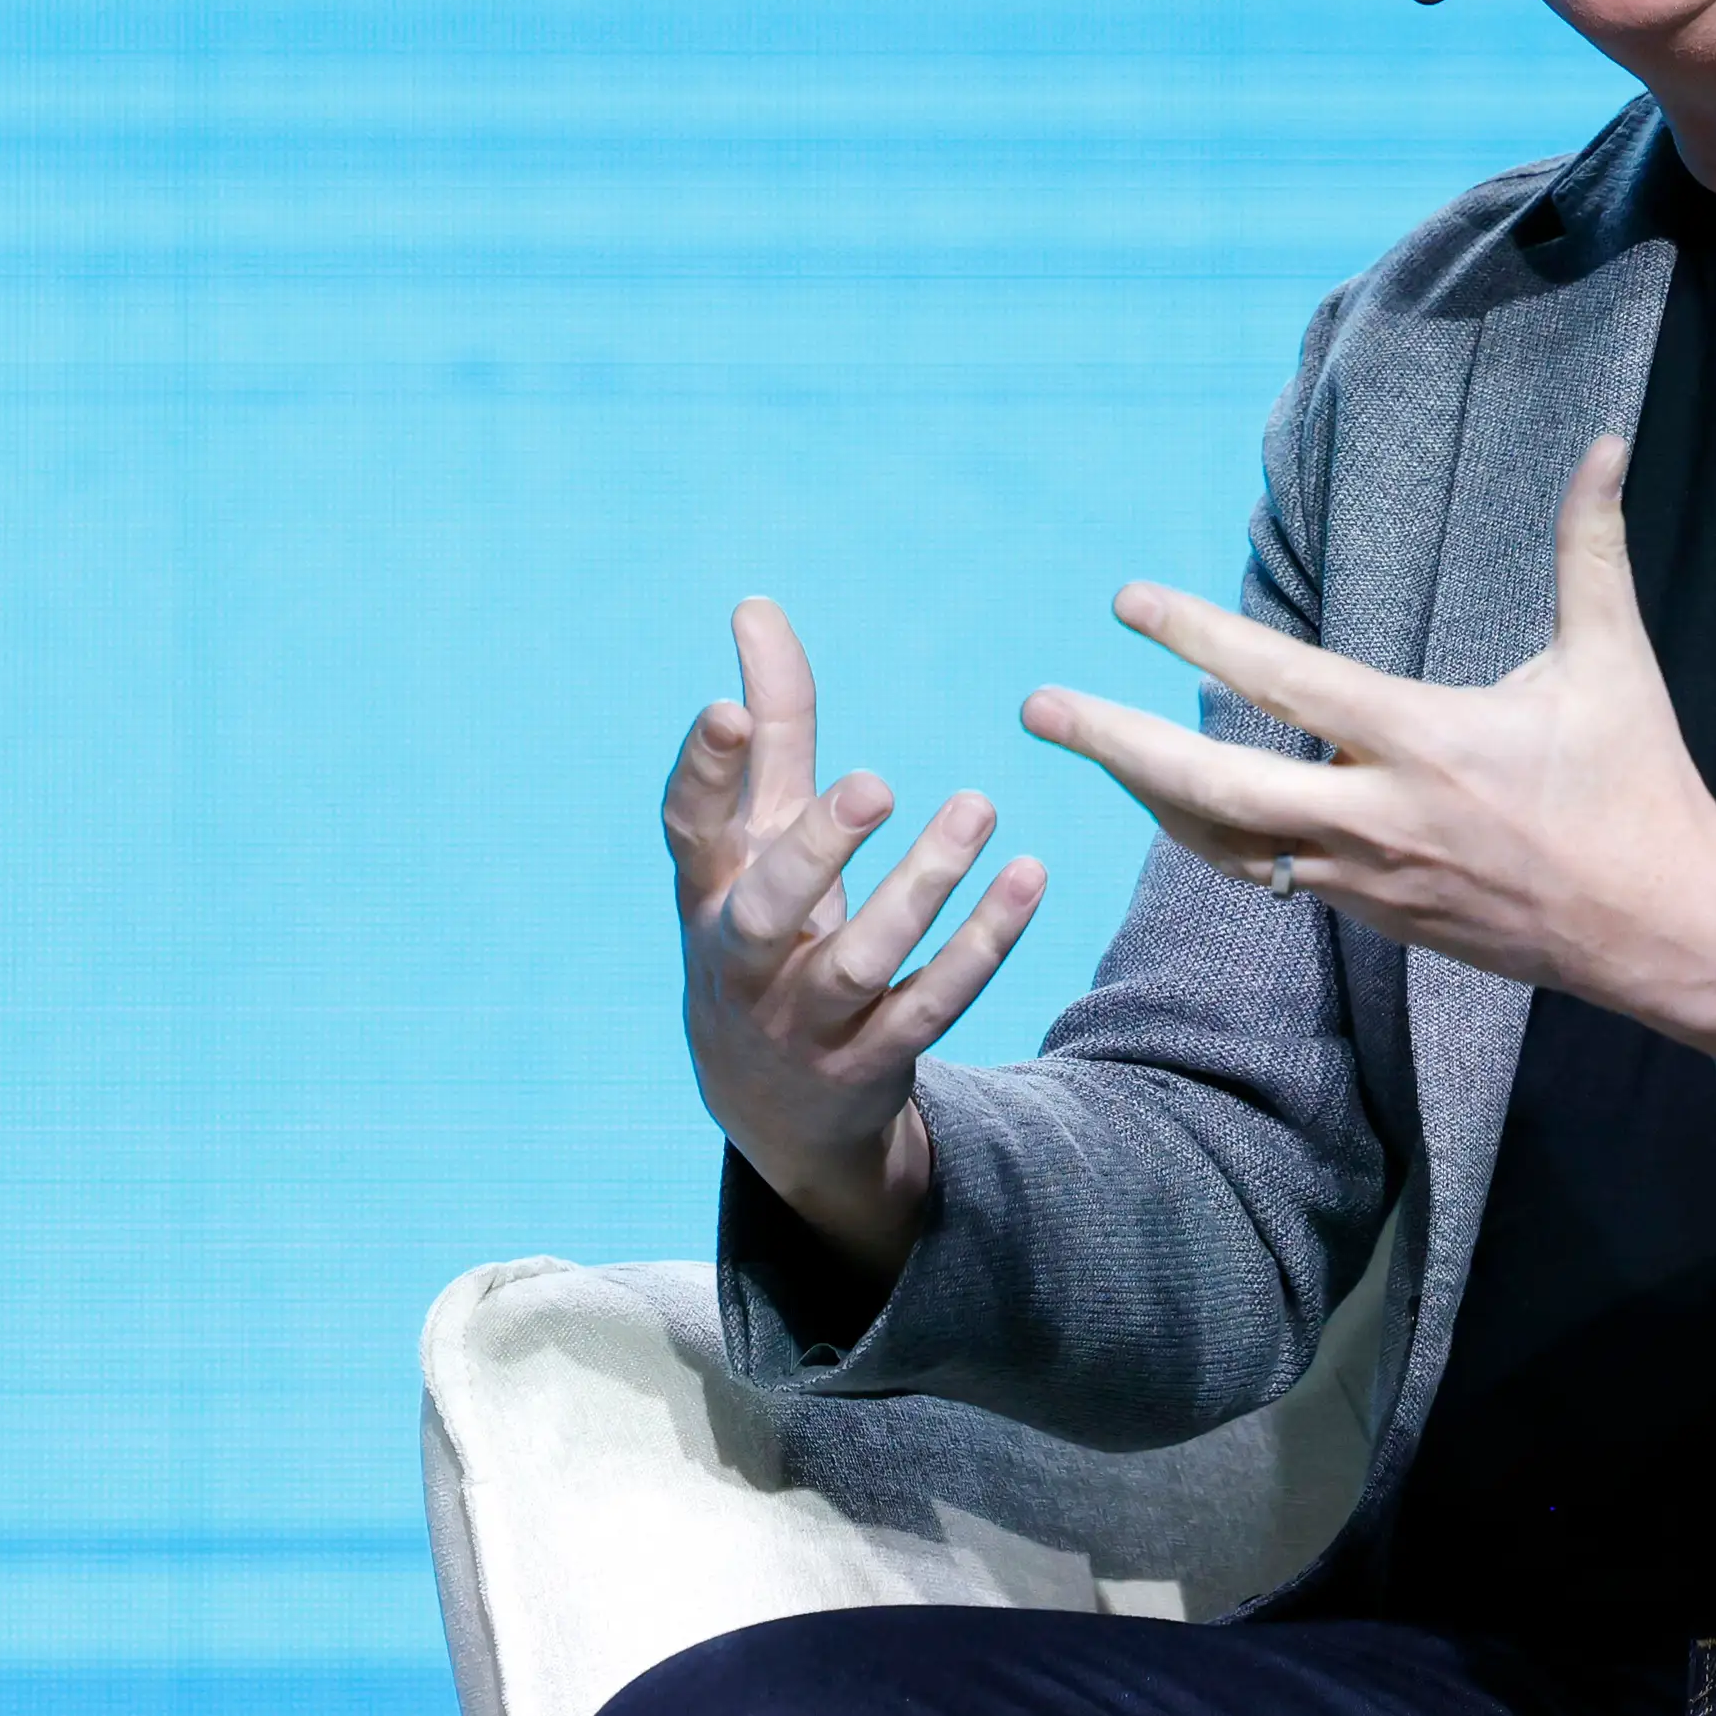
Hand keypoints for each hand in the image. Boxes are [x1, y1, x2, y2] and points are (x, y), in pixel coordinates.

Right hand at [664, 597, 1051, 1283]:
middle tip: (876, 784)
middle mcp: (743, 961)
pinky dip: (981, 945)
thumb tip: (755, 607)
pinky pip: (931, 1004)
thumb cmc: (765, 930)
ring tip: (978, 808)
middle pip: (766, 911)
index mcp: (707, 892)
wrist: (774, 1108)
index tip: (729, 709)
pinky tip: (1028, 878)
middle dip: (817, 849)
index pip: (688, 830)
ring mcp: (803, 1021)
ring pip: (859, 962)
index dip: (702, 774)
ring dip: (921, 889)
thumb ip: (769, 729)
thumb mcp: (755, 839)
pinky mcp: (871, 1061)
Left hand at [1018, 435, 1715, 1109]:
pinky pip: (1261, 877)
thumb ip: (1590, 547)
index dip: (1196, 638)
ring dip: (1145, 792)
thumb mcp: (1613, 658)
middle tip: (1034, 706)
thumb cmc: (1637, 784)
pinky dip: (1205, 837)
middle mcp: (1377, 817)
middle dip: (1113, 743)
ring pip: (1220, 843)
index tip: (1124, 601)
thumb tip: (1608, 443)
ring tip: (1087, 744)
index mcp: (1424, 742)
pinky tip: (1169, 804)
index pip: (1283, 682)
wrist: (1661, 932)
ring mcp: (1366, 879)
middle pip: (1210, 789)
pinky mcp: (1373, 918)